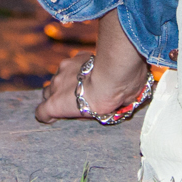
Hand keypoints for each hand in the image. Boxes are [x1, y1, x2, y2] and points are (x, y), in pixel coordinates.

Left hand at [35, 12, 150, 123]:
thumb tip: (139, 85)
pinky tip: (49, 121)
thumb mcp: (125, 72)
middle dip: (61, 89)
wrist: (111, 82)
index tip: (82, 86)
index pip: (72, 69)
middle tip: (73, 99)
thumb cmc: (124, 75)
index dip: (75, 80)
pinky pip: (42, 112)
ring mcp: (57, 86)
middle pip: (56, 80)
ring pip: (48, 93)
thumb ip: (125, 78)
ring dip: (56, 100)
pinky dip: (45, 116)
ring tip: (64, 110)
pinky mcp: (54, 103)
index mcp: (81, 61)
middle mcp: (65, 69)